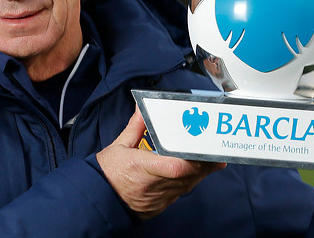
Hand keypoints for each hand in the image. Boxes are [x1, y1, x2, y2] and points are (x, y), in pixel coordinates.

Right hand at [96, 108, 225, 218]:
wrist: (99, 200)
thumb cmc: (107, 173)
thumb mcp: (118, 146)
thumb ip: (135, 127)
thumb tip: (143, 109)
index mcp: (141, 168)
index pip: (173, 167)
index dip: (192, 160)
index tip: (203, 149)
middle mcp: (153, 185)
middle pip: (187, 175)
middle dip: (204, 162)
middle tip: (214, 149)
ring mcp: (159, 198)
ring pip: (188, 184)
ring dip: (201, 171)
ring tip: (212, 157)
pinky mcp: (161, 204)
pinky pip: (182, 192)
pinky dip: (191, 180)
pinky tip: (197, 170)